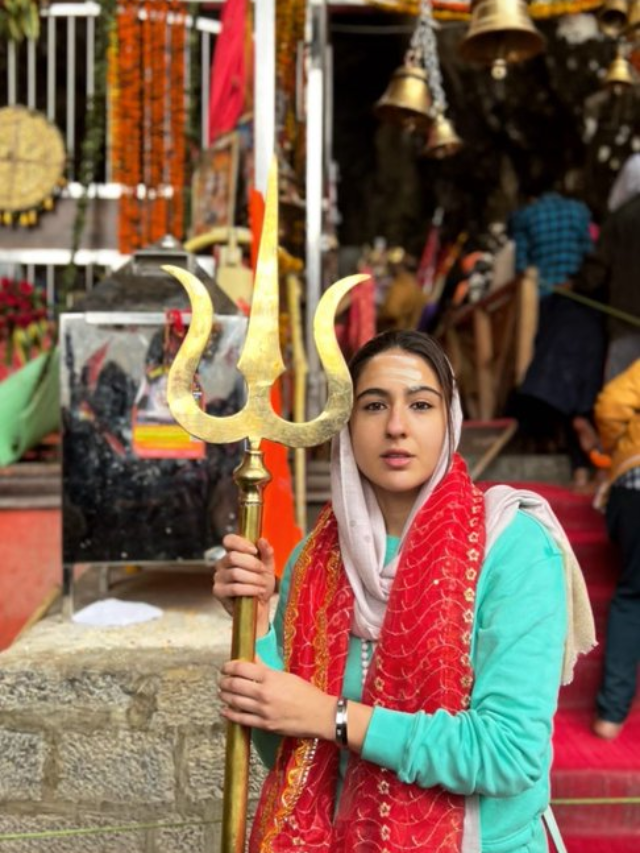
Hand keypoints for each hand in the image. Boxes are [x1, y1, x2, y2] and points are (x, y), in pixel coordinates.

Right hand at [213, 534, 275, 635]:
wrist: (259, 606)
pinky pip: (234, 588)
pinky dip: (250, 589)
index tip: (254, 551)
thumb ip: (266, 553)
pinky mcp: (218, 591)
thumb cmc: (261, 584)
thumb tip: (261, 540)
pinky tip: (258, 592)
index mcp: (232, 553)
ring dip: (253, 579)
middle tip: (263, 571)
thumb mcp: (268, 567)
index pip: (228, 540)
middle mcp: (222, 563)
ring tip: (262, 584)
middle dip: (252, 564)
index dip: (241, 543)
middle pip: (233, 557)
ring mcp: (218, 577)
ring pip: (235, 573)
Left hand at [219, 659, 335, 740]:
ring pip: (235, 701)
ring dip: (224, 696)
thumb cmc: (307, 692)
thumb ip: (267, 668)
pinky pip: (242, 719)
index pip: (241, 668)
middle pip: (234, 684)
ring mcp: (263, 710)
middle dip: (224, 681)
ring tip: (221, 692)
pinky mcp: (265, 725)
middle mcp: (264, 692)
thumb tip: (252, 659)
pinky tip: (225, 710)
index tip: (225, 667)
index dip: (229, 667)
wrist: (320, 714)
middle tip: (221, 680)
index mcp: (270, 677)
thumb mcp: (287, 675)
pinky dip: (230, 714)